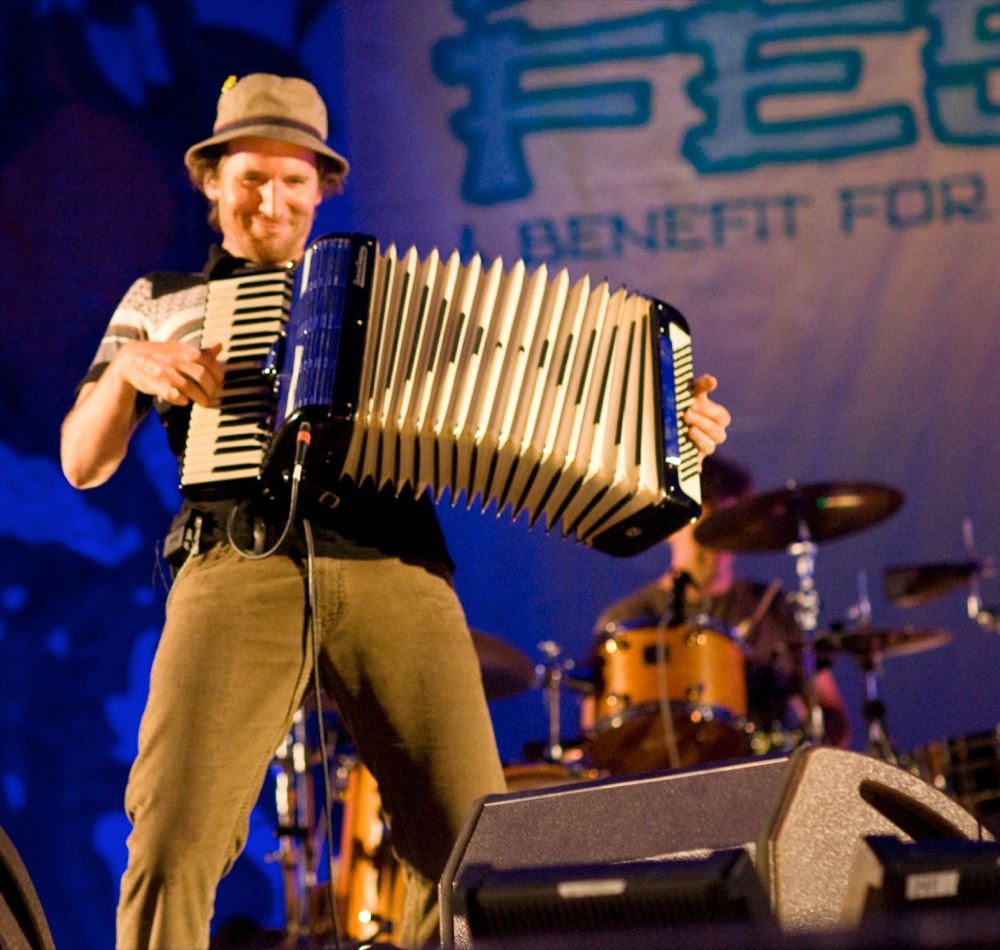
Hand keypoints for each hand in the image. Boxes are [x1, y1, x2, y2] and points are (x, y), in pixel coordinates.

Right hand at [110, 341, 224, 406]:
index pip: (209, 362)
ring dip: (199, 397)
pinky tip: (184, 401)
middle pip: (201, 375)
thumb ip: (201, 352)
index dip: (218, 374)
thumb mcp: (180, 350)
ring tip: (203, 402)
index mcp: (184, 350)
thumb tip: (220, 346)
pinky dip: (180, 399)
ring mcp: (164, 372)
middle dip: (210, 388)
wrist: (129, 360)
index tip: (219, 382)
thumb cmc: (161, 356)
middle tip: (212, 395)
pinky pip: (171, 394)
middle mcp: (174, 359)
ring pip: (188, 386)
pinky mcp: (154, 384)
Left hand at [686, 373, 729, 458]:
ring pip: (710, 447)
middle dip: (702, 423)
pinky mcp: (695, 457)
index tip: (694, 403)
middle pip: (717, 432)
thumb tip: (712, 379)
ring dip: (700, 438)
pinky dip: (696, 464)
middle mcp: (715, 433)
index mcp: (719, 418)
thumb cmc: (687, 402)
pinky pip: (697, 462)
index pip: (721, 417)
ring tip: (689, 430)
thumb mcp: (693, 391)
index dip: (709, 411)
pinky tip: (693, 463)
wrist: (672, 417)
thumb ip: (702, 385)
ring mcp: (706, 446)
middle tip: (686, 414)